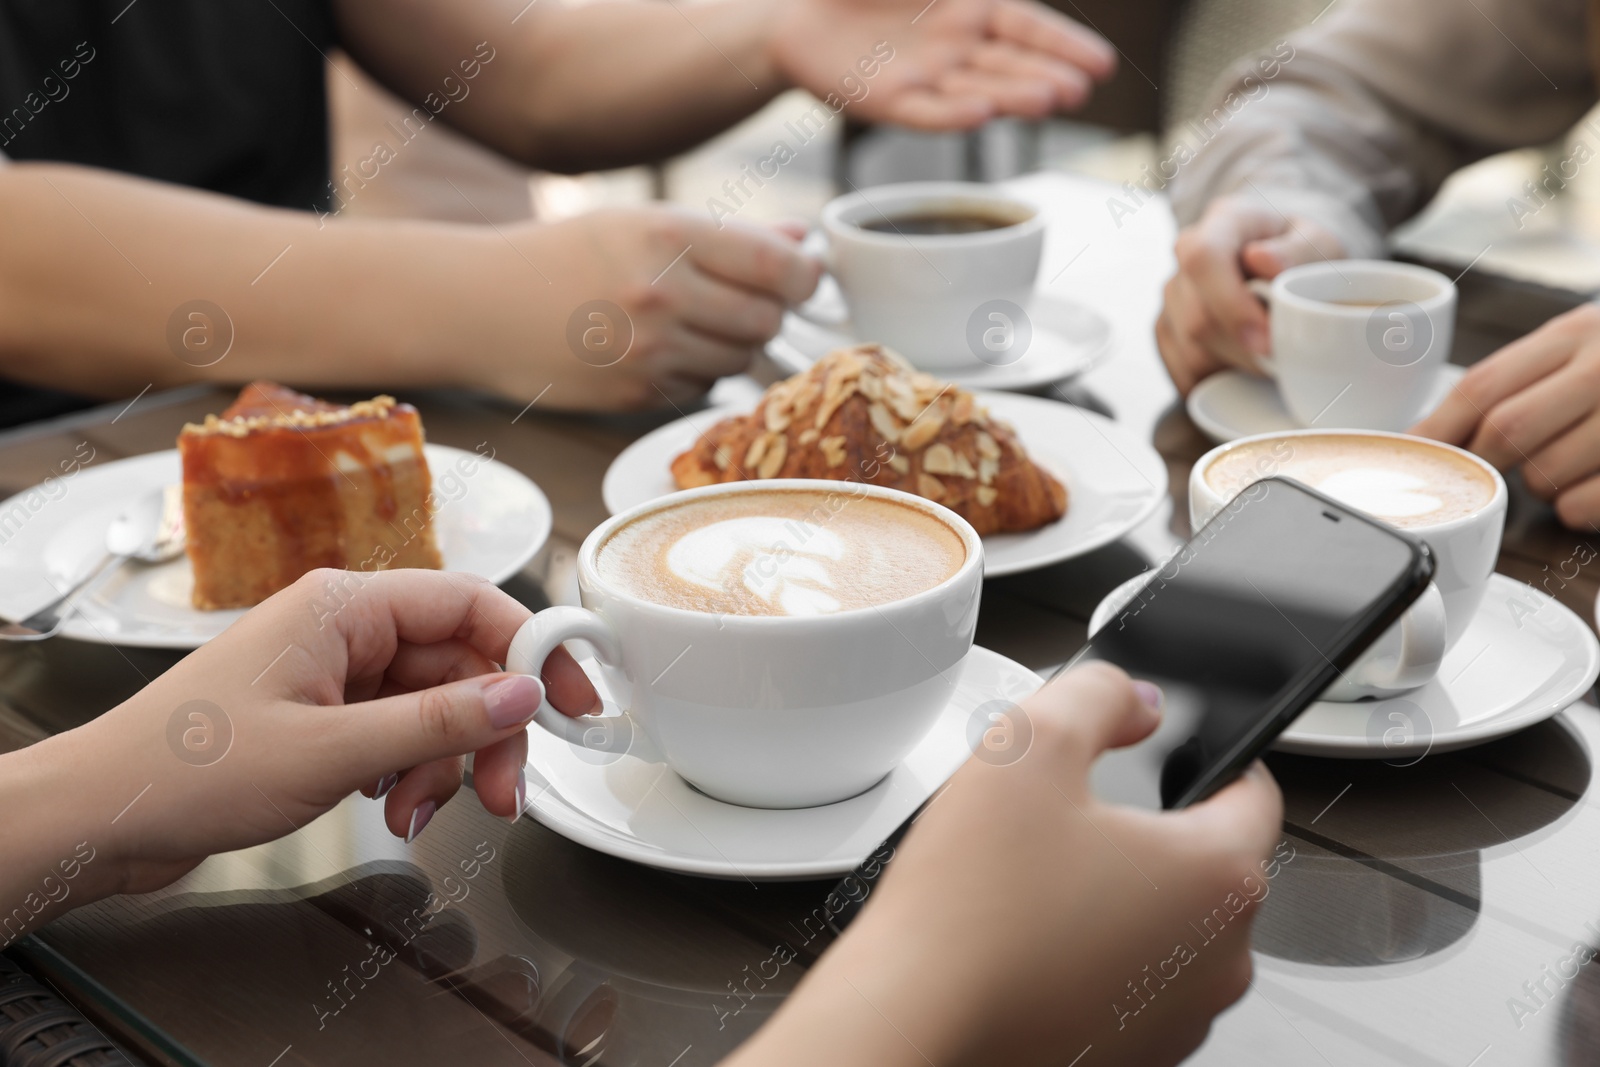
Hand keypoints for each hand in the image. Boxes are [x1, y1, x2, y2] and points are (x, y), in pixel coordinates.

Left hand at [24, 569, 599, 903]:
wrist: (101, 817)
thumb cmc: (188, 770)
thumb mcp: (331, 751)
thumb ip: (437, 723)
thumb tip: (525, 692)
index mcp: (343, 606)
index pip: (471, 604)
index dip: (533, 649)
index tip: (573, 701)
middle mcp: (344, 628)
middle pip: (460, 665)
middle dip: (486, 732)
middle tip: (501, 794)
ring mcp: (334, 673)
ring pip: (434, 707)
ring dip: (444, 764)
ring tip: (415, 814)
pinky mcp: (324, 714)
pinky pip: (400, 733)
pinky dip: (410, 772)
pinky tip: (389, 806)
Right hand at [489, 205, 820, 408]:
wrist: (480, 305)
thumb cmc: (566, 255)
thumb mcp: (642, 223)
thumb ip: (730, 236)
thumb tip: (804, 244)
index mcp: (668, 236)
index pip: (779, 269)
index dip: (804, 277)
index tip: (801, 277)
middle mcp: (661, 295)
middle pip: (767, 320)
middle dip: (766, 312)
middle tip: (739, 299)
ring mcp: (647, 351)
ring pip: (739, 360)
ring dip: (731, 345)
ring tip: (689, 322)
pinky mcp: (635, 393)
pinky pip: (700, 388)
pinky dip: (695, 373)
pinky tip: (657, 350)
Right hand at [729, 663, 1283, 1066]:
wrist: (915, 1017)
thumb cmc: (972, 906)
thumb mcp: (1029, 744)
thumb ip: (1099, 695)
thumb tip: (1136, 701)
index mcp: (1218, 876)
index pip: (1255, 789)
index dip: (1205, 754)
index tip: (1160, 751)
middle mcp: (1220, 959)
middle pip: (1207, 861)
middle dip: (1147, 830)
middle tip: (1067, 816)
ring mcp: (1179, 1018)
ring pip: (1167, 925)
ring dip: (1121, 897)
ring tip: (1037, 882)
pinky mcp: (1132, 1052)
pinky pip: (1132, 983)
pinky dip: (1095, 957)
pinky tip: (1029, 939)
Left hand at [771, 0, 1114, 129]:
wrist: (796, 12)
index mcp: (971, 9)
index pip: (1028, 27)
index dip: (1064, 44)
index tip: (1103, 65)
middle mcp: (958, 49)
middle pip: (1011, 64)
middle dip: (1047, 75)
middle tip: (1080, 90)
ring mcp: (927, 77)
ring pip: (978, 89)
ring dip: (1012, 97)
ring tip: (1049, 101)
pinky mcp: (889, 101)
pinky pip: (925, 110)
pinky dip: (951, 114)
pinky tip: (981, 113)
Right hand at [1158, 196, 1343, 394]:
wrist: (1285, 264)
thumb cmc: (1304, 254)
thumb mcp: (1319, 243)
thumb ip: (1297, 250)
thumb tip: (1262, 260)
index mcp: (1224, 221)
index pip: (1203, 259)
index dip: (1230, 305)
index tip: (1266, 341)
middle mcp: (1186, 255)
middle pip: (1196, 317)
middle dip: (1243, 350)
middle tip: (1284, 362)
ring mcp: (1173, 294)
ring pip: (1190, 350)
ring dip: (1234, 367)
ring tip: (1270, 362)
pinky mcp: (1168, 329)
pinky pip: (1184, 370)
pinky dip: (1218, 381)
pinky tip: (1245, 370)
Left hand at [1412, 303, 1599, 526]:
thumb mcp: (1573, 350)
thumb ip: (1510, 382)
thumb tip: (1421, 438)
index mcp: (1573, 335)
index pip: (1482, 387)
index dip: (1437, 431)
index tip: (1412, 459)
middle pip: (1507, 431)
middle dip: (1491, 460)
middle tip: (1501, 464)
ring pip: (1543, 475)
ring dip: (1538, 485)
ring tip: (1564, 465)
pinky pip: (1581, 505)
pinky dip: (1573, 510)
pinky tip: (1591, 486)